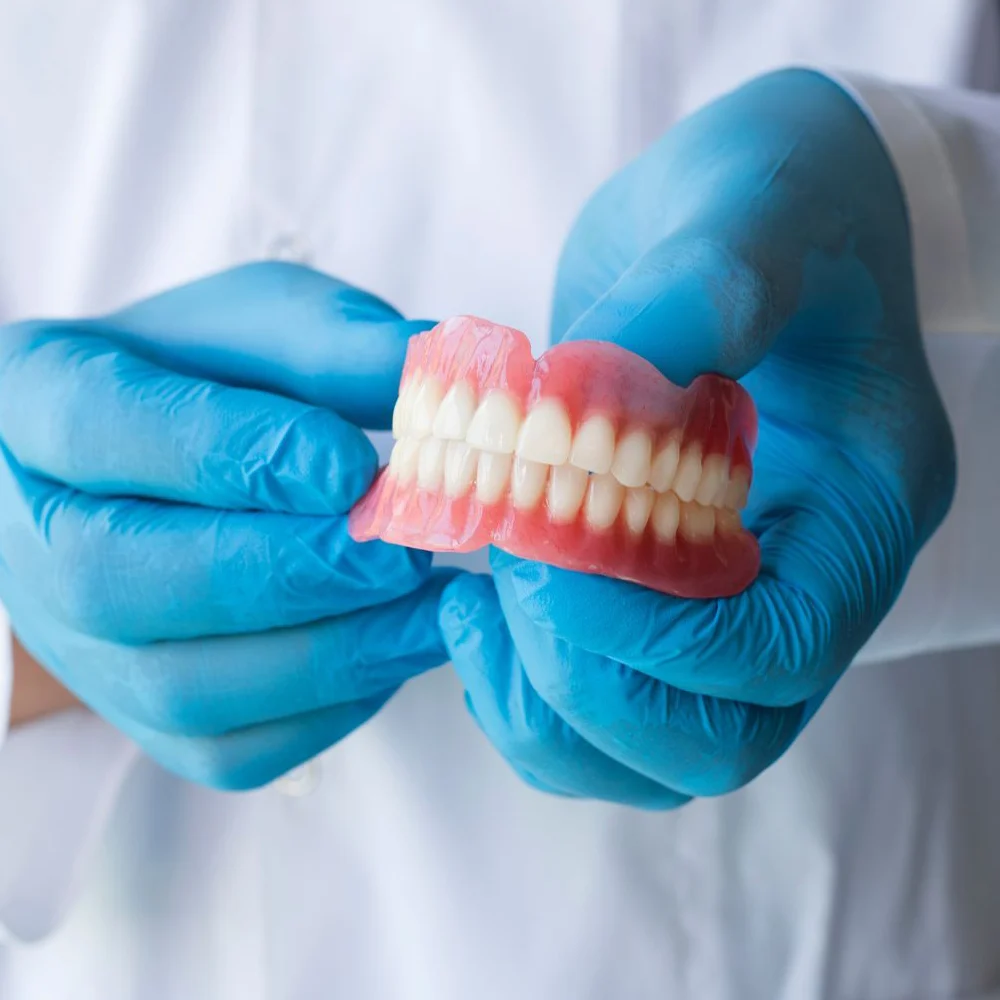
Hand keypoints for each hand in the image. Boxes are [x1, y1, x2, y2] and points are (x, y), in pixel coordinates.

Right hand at [0, 262, 447, 789]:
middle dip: (282, 572)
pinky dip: (329, 708)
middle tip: (400, 552)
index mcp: (37, 400)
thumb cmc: (214, 381)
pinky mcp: (146, 717)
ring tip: (433, 611)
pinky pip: (231, 748)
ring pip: (180, 685)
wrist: (175, 471)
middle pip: (120, 578)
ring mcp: (82, 645)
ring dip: (328, 653)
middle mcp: (30, 539)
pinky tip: (397, 649)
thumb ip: (339, 348)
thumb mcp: (267, 330)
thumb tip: (442, 376)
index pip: (99, 426)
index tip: (350, 466)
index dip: (228, 451)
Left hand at [440, 69, 955, 805]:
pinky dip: (527, 692)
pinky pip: (605, 714)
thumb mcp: (754, 215)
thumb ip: (697, 295)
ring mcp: (739, 599)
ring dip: (546, 704)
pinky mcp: (670, 596)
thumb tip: (586, 399)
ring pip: (655, 750)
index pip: (778, 649)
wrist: (754, 211)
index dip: (648, 633)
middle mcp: (812, 579)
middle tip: (505, 574)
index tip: (539, 553)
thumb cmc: (777, 201)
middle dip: (586, 678)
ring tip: (477, 601)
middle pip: (717, 735)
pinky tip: (475, 607)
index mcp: (863, 505)